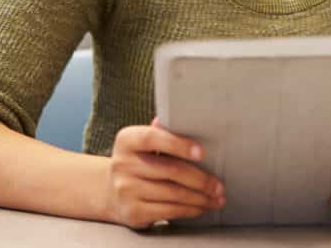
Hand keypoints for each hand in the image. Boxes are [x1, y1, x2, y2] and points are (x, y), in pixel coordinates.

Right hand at [105, 118, 223, 227]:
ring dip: (201, 198)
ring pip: (173, 194)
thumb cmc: (139, 162)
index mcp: (127, 140)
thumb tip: (186, 118)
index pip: (152, 138)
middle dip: (201, 179)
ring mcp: (125, 190)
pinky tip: (202, 207)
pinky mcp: (132, 212)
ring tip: (216, 198)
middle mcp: (122, 164)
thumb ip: (163, 132)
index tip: (202, 152)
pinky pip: (169, 211)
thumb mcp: (144, 144)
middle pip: (171, 170)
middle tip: (219, 185)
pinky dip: (190, 210)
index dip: (178, 144)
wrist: (111, 193)